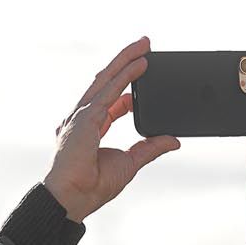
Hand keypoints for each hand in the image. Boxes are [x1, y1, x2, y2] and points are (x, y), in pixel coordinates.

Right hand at [42, 37, 180, 223]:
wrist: (73, 199)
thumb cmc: (91, 187)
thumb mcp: (130, 163)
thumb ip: (149, 148)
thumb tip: (172, 140)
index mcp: (90, 128)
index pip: (111, 100)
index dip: (128, 87)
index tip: (145, 76)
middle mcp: (82, 118)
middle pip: (106, 81)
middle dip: (126, 61)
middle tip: (145, 45)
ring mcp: (81, 116)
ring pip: (106, 79)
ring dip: (126, 60)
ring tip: (144, 46)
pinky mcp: (84, 118)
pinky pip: (108, 91)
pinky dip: (125, 76)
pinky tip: (139, 65)